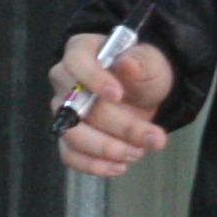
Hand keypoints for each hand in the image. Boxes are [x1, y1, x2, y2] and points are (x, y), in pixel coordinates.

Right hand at [53, 33, 175, 177]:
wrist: (142, 92)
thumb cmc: (141, 70)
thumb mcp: (149, 62)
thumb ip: (140, 62)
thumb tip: (126, 64)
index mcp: (80, 51)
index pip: (75, 62)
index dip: (93, 79)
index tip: (118, 95)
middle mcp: (64, 81)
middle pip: (78, 106)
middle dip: (119, 125)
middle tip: (153, 137)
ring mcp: (63, 111)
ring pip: (72, 135)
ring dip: (107, 148)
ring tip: (138, 152)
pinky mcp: (68, 137)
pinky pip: (70, 155)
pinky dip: (94, 165)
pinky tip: (119, 166)